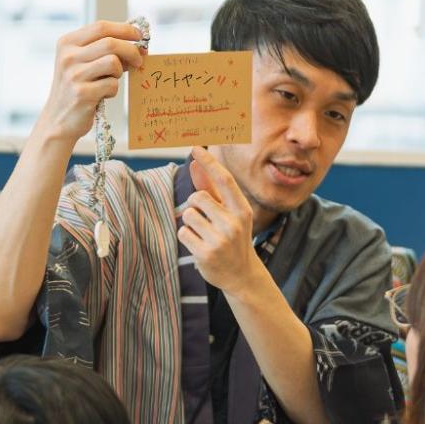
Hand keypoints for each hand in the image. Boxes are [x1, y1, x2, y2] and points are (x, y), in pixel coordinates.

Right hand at [36, 21, 147, 141]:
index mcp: (67, 43)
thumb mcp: (84, 64)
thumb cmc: (77, 89)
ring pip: (113, 62)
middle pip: (110, 43)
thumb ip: (105, 51)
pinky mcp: (82, 94)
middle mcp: (68, 56)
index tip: (140, 37)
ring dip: (119, 73)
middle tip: (139, 60)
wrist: (57, 120)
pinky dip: (112, 90)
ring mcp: (73, 75)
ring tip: (110, 81)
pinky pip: (112, 85)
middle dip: (131, 50)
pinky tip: (102, 95)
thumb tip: (139, 46)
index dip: (125, 30)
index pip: (101, 27)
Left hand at [179, 148, 262, 297]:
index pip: (224, 180)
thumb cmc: (233, 239)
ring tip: (203, 233)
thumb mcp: (230, 215)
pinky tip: (199, 245)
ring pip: (187, 214)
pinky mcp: (205, 253)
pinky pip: (183, 232)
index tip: (195, 148)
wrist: (241, 275)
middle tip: (205, 219)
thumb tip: (196, 166)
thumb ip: (213, 191)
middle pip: (197, 197)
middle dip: (194, 204)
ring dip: (190, 222)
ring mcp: (220, 239)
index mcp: (241, 210)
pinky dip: (187, 236)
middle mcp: (233, 223)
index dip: (209, 162)